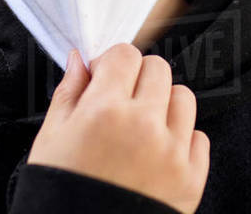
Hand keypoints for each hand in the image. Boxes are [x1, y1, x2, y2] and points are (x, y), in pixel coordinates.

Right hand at [27, 43, 209, 213]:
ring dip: (163, 105)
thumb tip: (79, 60)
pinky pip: (199, 137)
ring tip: (140, 129)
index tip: (105, 78)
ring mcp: (172, 153)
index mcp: (104, 111)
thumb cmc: (61, 195)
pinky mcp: (191, 179)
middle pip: (158, 69)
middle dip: (138, 79)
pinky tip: (155, 155)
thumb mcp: (51, 139)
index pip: (126, 54)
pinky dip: (181, 141)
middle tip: (121, 103)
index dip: (112, 64)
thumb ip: (69, 92)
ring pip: (183, 97)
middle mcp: (144, 127)